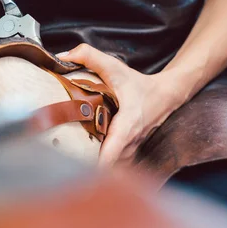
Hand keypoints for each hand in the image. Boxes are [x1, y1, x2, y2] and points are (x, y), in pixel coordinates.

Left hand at [58, 44, 185, 166]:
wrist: (166, 95)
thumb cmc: (138, 84)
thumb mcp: (114, 67)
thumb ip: (88, 56)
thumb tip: (61, 57)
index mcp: (126, 125)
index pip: (111, 153)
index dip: (95, 165)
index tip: (75, 171)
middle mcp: (129, 143)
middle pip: (107, 167)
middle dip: (85, 170)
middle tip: (60, 169)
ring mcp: (130, 151)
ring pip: (111, 169)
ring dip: (92, 170)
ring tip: (67, 169)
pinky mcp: (129, 154)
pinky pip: (114, 166)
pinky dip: (101, 168)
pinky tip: (83, 164)